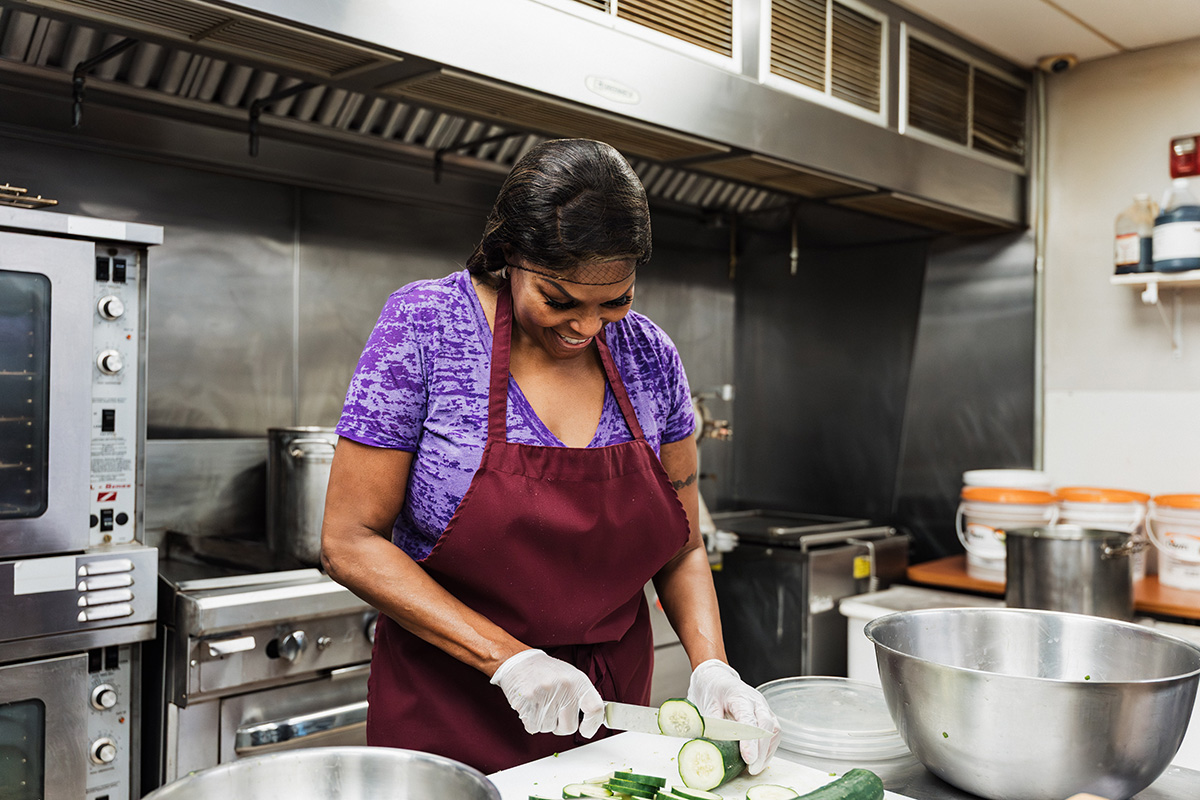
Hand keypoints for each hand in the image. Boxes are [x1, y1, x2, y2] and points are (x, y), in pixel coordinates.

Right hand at [490, 649, 604, 736]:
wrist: (520, 662)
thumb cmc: (548, 673)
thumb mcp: (571, 677)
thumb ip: (583, 698)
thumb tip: (596, 719)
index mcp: (578, 681)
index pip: (595, 708)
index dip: (593, 724)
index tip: (586, 731)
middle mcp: (564, 687)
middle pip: (569, 727)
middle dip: (561, 726)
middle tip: (554, 712)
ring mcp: (545, 694)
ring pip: (549, 729)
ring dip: (544, 722)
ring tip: (541, 703)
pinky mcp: (528, 701)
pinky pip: (534, 728)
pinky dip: (532, 722)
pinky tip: (531, 706)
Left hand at [687, 659, 780, 774]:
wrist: (717, 678)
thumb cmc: (712, 691)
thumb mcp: (706, 705)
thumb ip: (712, 725)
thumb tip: (713, 747)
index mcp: (739, 695)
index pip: (749, 719)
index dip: (750, 740)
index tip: (748, 758)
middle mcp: (756, 701)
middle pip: (767, 725)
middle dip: (762, 750)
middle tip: (753, 768)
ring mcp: (763, 707)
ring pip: (774, 730)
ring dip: (767, 751)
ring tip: (756, 768)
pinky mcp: (766, 715)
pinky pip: (774, 733)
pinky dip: (768, 749)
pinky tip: (760, 760)